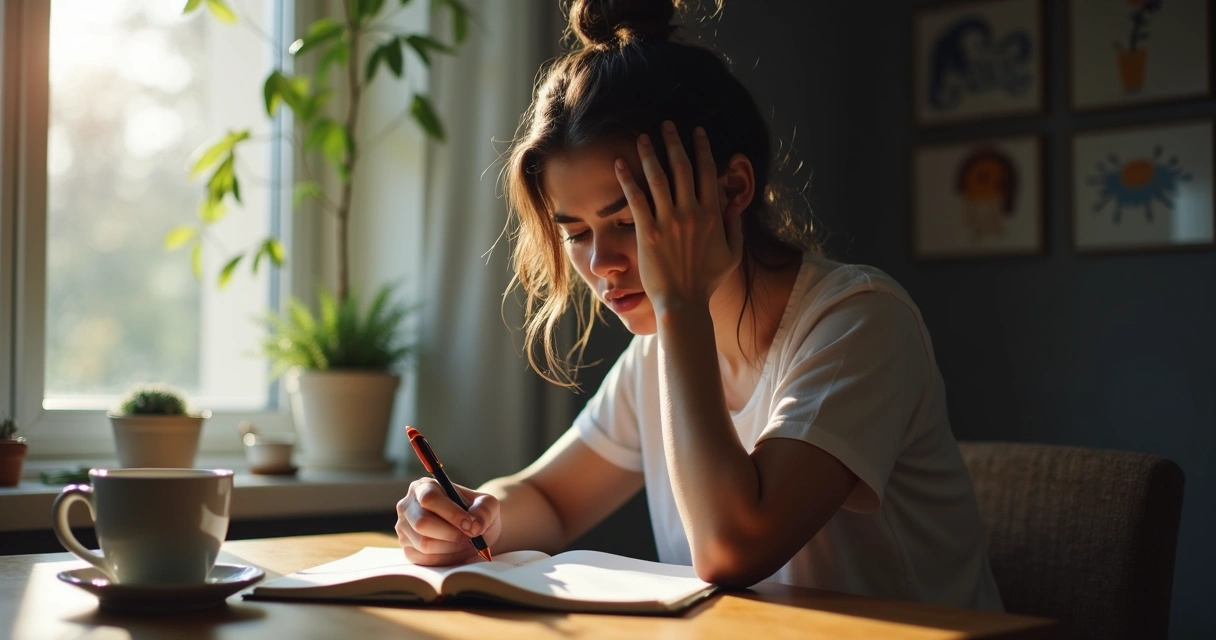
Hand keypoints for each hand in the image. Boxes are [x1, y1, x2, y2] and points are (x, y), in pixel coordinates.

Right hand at [395, 478, 501, 564]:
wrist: (472, 530)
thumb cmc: (476, 513)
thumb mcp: (488, 505)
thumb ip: (484, 511)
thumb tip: (473, 526)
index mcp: (423, 487)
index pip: (429, 498)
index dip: (451, 513)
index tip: (471, 525)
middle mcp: (407, 506)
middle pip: (422, 523)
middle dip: (452, 534)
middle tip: (471, 538)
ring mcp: (404, 529)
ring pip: (425, 544)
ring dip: (452, 547)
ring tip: (467, 543)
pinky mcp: (408, 550)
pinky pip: (426, 560)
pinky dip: (447, 558)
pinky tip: (458, 551)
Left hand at [615, 121, 743, 311]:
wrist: (684, 302)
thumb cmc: (707, 280)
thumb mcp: (732, 253)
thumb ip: (735, 226)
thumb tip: (734, 203)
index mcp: (713, 215)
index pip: (708, 172)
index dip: (702, 148)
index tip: (696, 132)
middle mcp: (691, 213)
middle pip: (682, 167)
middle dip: (674, 142)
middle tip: (666, 124)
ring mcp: (669, 222)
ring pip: (658, 178)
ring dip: (649, 153)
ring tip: (642, 137)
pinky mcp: (648, 233)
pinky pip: (636, 199)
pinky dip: (627, 179)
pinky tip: (619, 163)